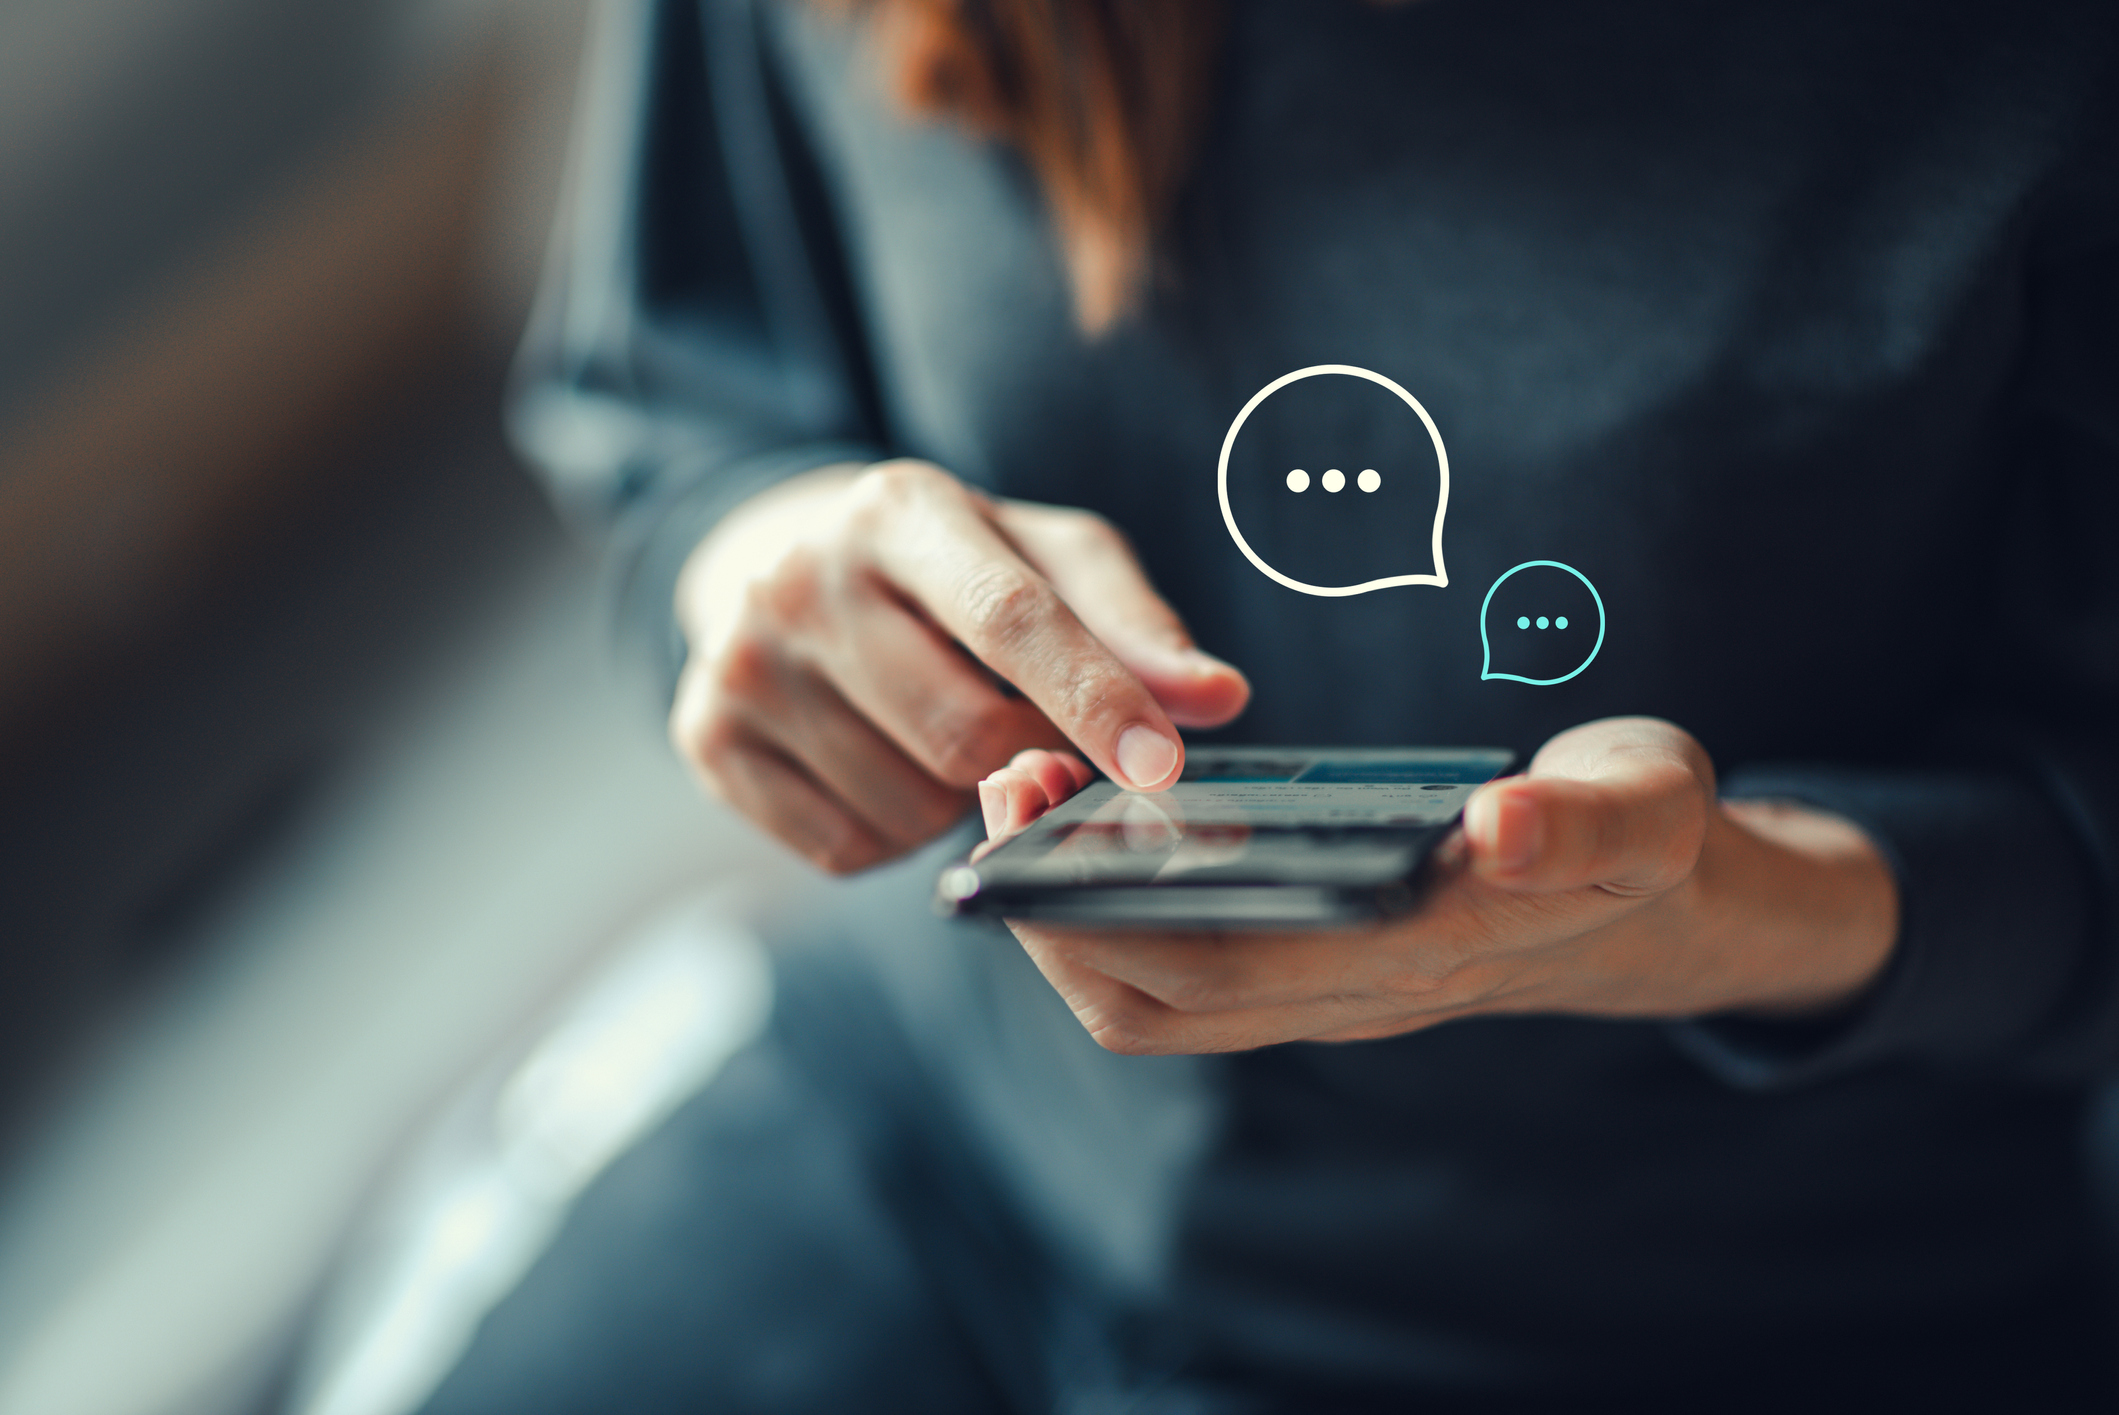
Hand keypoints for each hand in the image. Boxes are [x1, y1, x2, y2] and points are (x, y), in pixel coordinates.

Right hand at [670, 460, 1249, 871]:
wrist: (781, 566)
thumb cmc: (955, 570)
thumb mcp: (1048, 560)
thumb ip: (1136, 627)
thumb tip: (1218, 698)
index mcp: (899, 509)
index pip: (1012, 617)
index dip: (1095, 700)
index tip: (1163, 767)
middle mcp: (801, 575)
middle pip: (964, 735)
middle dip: (1024, 758)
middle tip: (1025, 728)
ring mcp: (741, 661)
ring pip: (908, 807)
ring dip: (955, 801)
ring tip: (935, 730)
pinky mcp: (707, 738)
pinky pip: (845, 849)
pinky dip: (889, 832)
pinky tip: (880, 763)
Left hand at [993, 718, 1900, 1053]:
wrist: (1659, 907)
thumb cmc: (1641, 837)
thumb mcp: (1647, 806)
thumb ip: (1588, 821)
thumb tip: (1504, 828)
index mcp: (1418, 952)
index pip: (1222, 965)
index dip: (1107, 906)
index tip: (1040, 802)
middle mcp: (1353, 994)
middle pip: (1154, 997)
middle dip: (1051, 905)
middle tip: (1007, 778)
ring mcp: (1327, 994)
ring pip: (1154, 1002)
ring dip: (1067, 916)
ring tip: (1033, 794)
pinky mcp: (1315, 970)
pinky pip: (1179, 975)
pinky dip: (1111, 915)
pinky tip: (1097, 824)